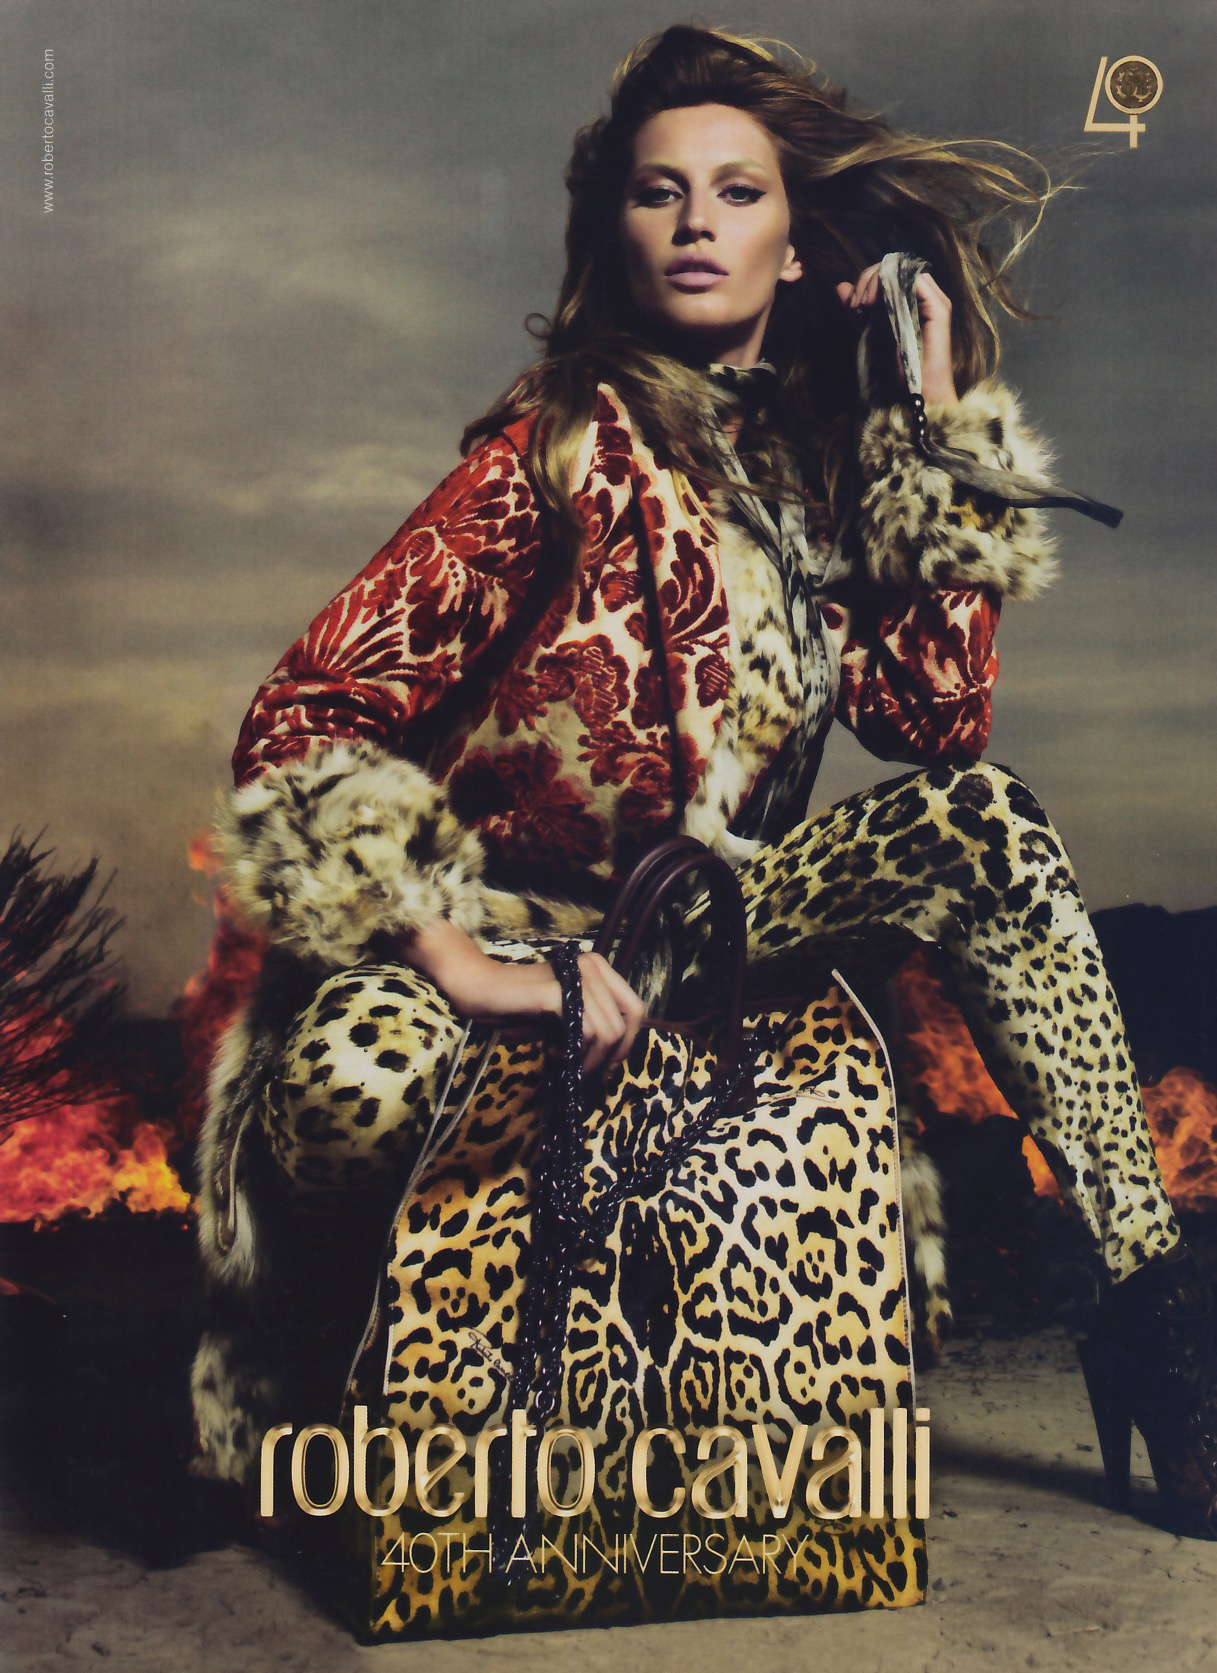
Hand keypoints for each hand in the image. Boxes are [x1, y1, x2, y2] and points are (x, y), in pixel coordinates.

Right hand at [392, 918, 646, 1075]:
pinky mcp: (560, 991)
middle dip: (610, 1056)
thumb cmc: (516, 1007)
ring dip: (591, 1059)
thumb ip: (591, 1028)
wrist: (476, 989)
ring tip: (565, 1063)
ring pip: (610, 1031)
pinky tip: (554, 1054)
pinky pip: (589, 1031)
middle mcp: (593, 965)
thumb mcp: (563, 1018)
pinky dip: (576, 1053)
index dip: (625, 1043)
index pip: (636, 1010)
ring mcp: (578, 976)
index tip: (601, 1065)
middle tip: (583, 1071)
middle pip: (628, 1022)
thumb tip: (615, 1060)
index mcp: (598, 968)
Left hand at [835, 265, 957, 408]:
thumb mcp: (868, 334)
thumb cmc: (896, 372)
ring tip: (864, 305)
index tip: (852, 305)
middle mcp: (925, 297)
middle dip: (868, 279)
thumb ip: (857, 310)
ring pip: (904, 269)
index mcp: (910, 301)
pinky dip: (893, 285)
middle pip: (895, 267)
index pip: (889, 273)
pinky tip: (877, 304)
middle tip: (855, 305)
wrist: (916, 397)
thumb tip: (841, 286)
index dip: (867, 280)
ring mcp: (934, 301)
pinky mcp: (939, 309)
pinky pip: (915, 280)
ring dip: (878, 281)